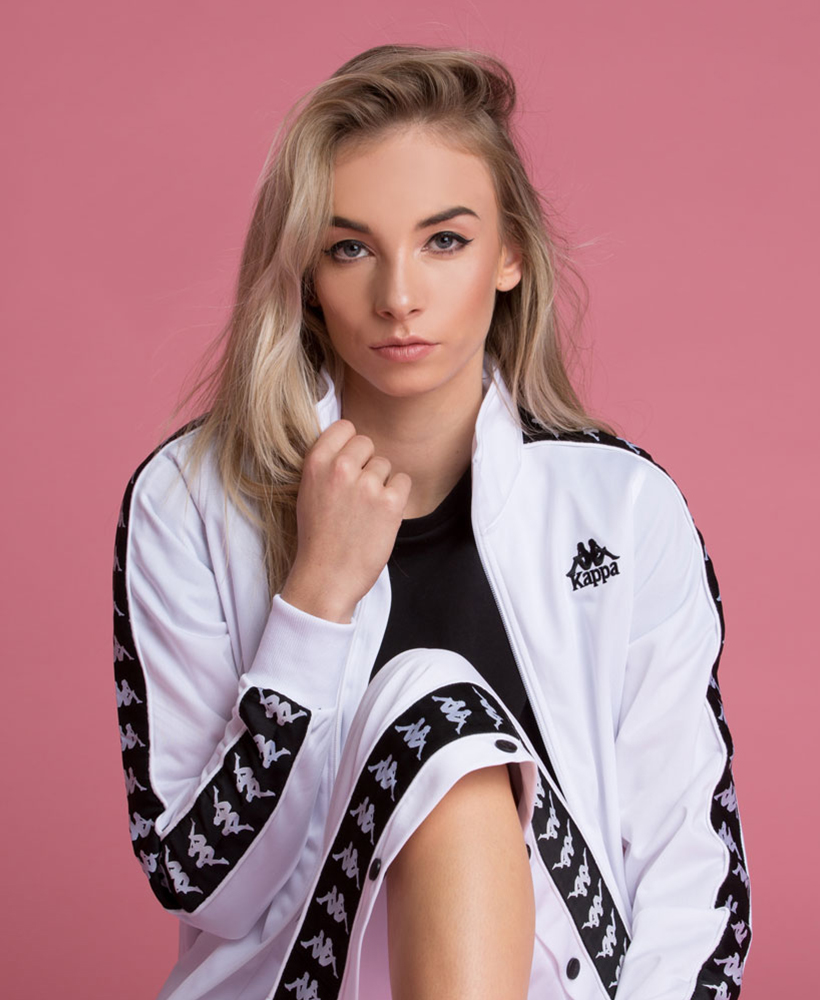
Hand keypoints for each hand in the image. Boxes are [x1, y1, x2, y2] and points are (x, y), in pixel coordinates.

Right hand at [280, 419, 410, 622]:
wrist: (326, 577)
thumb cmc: (317, 537)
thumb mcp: (308, 492)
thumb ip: (327, 465)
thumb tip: (350, 444)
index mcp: (316, 463)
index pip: (345, 427)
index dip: (350, 445)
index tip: (349, 463)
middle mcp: (341, 469)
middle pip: (367, 444)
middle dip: (366, 464)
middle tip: (357, 493)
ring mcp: (366, 485)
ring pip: (385, 465)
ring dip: (381, 484)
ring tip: (365, 511)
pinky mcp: (389, 503)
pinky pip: (403, 481)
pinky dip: (397, 497)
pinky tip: (381, 515)